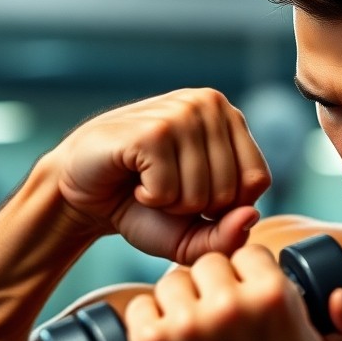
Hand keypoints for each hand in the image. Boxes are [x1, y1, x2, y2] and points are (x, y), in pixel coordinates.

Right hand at [53, 88, 271, 262]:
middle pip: (231, 190)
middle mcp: (210, 104)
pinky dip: (150, 198)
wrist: (83, 192)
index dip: (225, 206)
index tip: (193, 194)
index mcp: (229, 118)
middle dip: (195, 208)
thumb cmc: (142, 207)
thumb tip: (250, 216)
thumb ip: (227, 236)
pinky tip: (135, 179)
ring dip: (170, 204)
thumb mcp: (193, 233)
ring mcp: (180, 112)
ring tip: (149, 183)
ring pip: (201, 192)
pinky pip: (169, 189)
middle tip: (165, 189)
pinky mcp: (152, 130)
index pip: (257, 180)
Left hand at [122, 245, 341, 340]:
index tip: (247, 296)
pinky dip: (148, 319)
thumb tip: (340, 296)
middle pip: (207, 264)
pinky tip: (165, 336)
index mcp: (272, 296)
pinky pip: (140, 306)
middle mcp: (229, 305)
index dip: (247, 273)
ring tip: (193, 327)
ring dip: (179, 300)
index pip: (246, 253)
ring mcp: (188, 324)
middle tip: (219, 315)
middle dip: (213, 285)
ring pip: (172, 281)